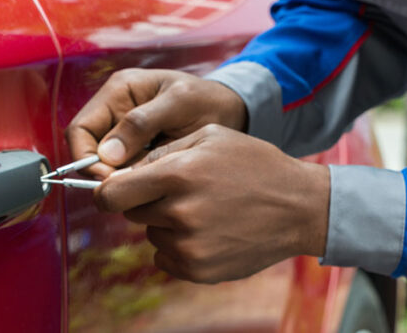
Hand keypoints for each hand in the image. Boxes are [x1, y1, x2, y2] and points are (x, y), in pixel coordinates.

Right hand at [66, 69, 246, 177]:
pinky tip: (154, 182)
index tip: (110, 180)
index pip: (80, 128)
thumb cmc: (208, 100)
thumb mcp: (180, 104)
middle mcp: (115, 109)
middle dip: (103, 172)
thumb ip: (143, 123)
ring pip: (104, 164)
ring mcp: (124, 130)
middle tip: (130, 188)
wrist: (232, 110)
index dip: (86, 157)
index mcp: (120, 90)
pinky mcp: (137, 149)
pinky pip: (123, 169)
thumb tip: (107, 154)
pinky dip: (133, 179)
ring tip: (149, 182)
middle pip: (87, 148)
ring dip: (120, 177)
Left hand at [94, 124, 329, 282]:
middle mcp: (179, 213)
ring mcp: (189, 246)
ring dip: (167, 224)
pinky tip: (209, 230)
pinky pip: (166, 258)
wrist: (298, 206)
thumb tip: (123, 170)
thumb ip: (163, 150)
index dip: (107, 192)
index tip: (115, 190)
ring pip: (152, 235)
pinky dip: (180, 247)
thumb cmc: (254, 164)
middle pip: (132, 214)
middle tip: (180, 192)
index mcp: (177, 174)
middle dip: (147, 202)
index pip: (110, 194)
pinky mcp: (199, 270)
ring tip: (205, 209)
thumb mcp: (210, 137)